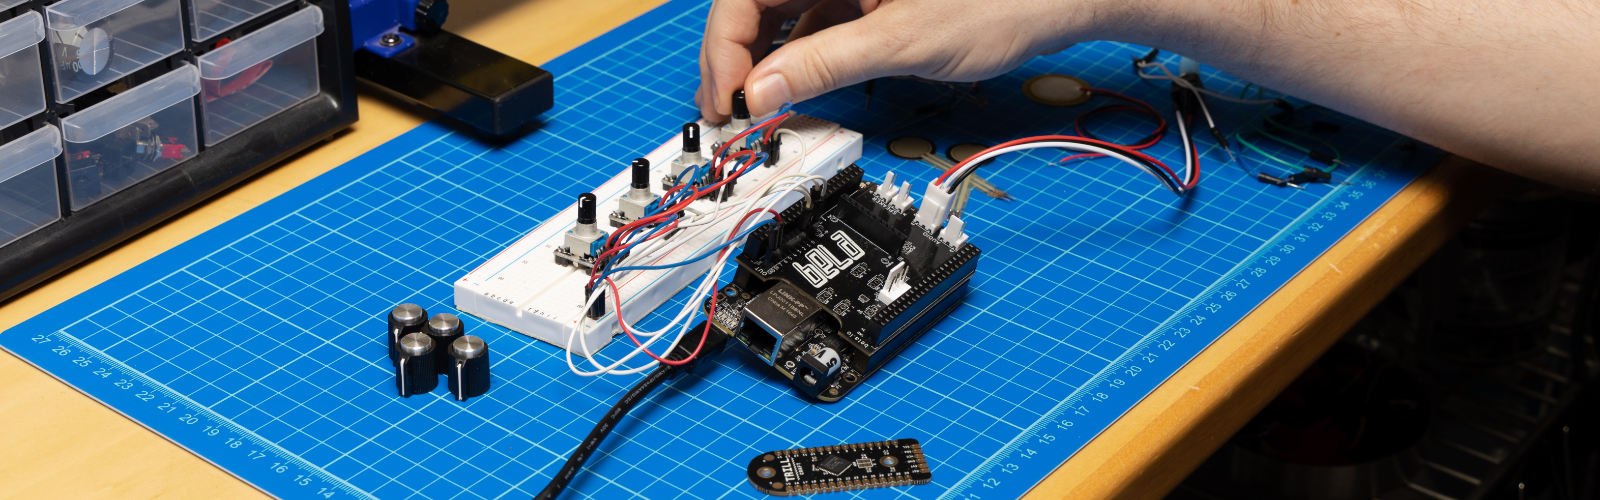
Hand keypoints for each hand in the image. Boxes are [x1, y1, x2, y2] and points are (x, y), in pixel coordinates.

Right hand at [696, 0, 1122, 119]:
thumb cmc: (1004, 0)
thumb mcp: (903, 42)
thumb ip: (825, 65)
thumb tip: (762, 94)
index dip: (724, 52)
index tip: (728, 103)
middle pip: (758, 5)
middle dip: (739, 60)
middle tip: (731, 115)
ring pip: (785, 14)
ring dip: (769, 61)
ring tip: (761, 109)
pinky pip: (819, 19)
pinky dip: (804, 54)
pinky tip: (800, 88)